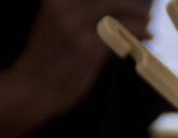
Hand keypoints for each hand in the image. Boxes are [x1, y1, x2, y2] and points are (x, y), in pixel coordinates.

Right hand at [12, 0, 151, 114]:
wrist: (30, 88)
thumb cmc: (46, 62)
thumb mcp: (57, 26)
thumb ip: (79, 16)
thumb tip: (111, 13)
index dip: (119, 1)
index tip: (130, 6)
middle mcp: (64, 5)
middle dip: (131, 6)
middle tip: (145, 16)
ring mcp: (76, 24)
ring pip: (118, 12)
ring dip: (138, 19)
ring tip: (148, 27)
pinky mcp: (88, 45)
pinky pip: (122, 33)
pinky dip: (138, 33)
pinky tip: (145, 38)